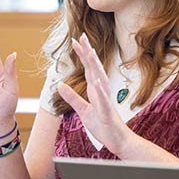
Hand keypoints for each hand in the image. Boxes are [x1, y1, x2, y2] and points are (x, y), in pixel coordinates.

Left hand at [57, 34, 130, 153]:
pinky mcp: (107, 113)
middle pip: (94, 69)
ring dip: (96, 66)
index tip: (76, 40)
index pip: (88, 69)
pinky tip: (96, 81)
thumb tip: (60, 85)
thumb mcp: (83, 111)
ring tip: (90, 52)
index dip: (82, 55)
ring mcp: (106, 101)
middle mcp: (102, 92)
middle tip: (82, 37)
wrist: (118, 141)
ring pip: (100, 80)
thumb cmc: (103, 125)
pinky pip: (104, 100)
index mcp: (96, 90)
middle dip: (88, 53)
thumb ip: (72, 98)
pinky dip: (100, 90)